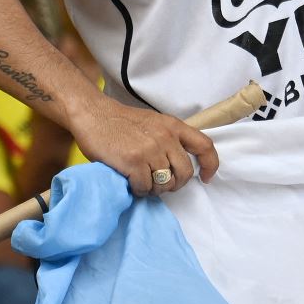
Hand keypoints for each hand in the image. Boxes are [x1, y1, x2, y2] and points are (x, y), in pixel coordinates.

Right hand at [67, 94, 218, 195]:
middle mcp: (165, 137)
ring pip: (165, 184)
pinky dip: (139, 190)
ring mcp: (150, 150)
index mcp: (173, 126)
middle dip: (175, 184)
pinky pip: (145, 188)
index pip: (204, 146)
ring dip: (155, 189)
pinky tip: (131, 182)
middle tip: (161, 185)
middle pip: (185, 173)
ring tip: (143, 183)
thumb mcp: (152, 122)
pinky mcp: (134, 162)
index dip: (210, 165)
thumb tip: (177, 165)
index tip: (206, 178)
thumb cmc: (120, 120)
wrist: (92, 114)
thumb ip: (168, 138)